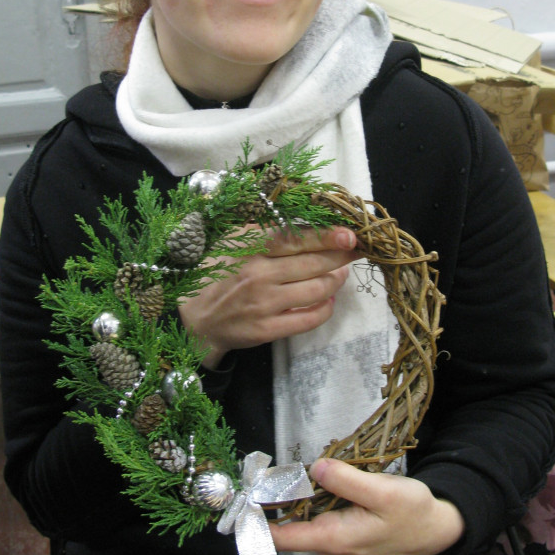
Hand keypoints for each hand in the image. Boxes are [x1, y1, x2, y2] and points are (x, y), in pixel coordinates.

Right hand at [178, 226, 357, 368]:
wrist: (198, 319)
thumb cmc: (220, 277)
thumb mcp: (235, 246)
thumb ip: (266, 235)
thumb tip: (307, 225)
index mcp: (251, 250)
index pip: (295, 239)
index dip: (326, 236)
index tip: (349, 234)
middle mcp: (259, 274)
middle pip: (313, 263)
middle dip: (341, 257)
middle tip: (356, 252)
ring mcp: (265, 304)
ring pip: (317, 290)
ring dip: (335, 282)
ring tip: (340, 274)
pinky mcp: (268, 329)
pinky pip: (309, 319)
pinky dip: (325, 308)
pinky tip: (328, 301)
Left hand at [271, 457, 464, 554]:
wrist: (439, 532)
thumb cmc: (413, 513)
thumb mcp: (383, 492)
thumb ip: (346, 481)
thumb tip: (315, 469)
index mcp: (334, 540)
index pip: (280, 537)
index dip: (257, 518)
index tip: (244, 496)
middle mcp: (329, 550)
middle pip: (290, 526)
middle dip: (282, 498)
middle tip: (279, 469)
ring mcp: (337, 549)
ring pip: (306, 522)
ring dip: (302, 498)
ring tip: (309, 472)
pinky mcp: (345, 542)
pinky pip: (320, 522)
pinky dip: (317, 504)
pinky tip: (328, 485)